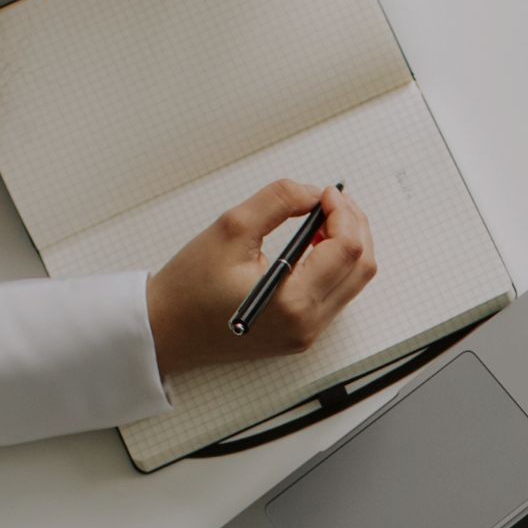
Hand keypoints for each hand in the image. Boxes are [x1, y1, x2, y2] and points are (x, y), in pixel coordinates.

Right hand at [150, 180, 376, 376]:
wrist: (166, 330)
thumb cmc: (189, 287)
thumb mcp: (232, 227)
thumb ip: (279, 201)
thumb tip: (313, 192)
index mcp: (292, 302)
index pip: (346, 250)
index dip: (343, 213)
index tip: (326, 193)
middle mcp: (307, 324)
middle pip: (361, 268)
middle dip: (354, 226)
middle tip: (332, 201)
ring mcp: (306, 333)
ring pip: (353, 282)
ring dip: (347, 245)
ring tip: (322, 220)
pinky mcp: (301, 334)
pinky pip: (336, 294)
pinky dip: (334, 265)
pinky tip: (314, 245)